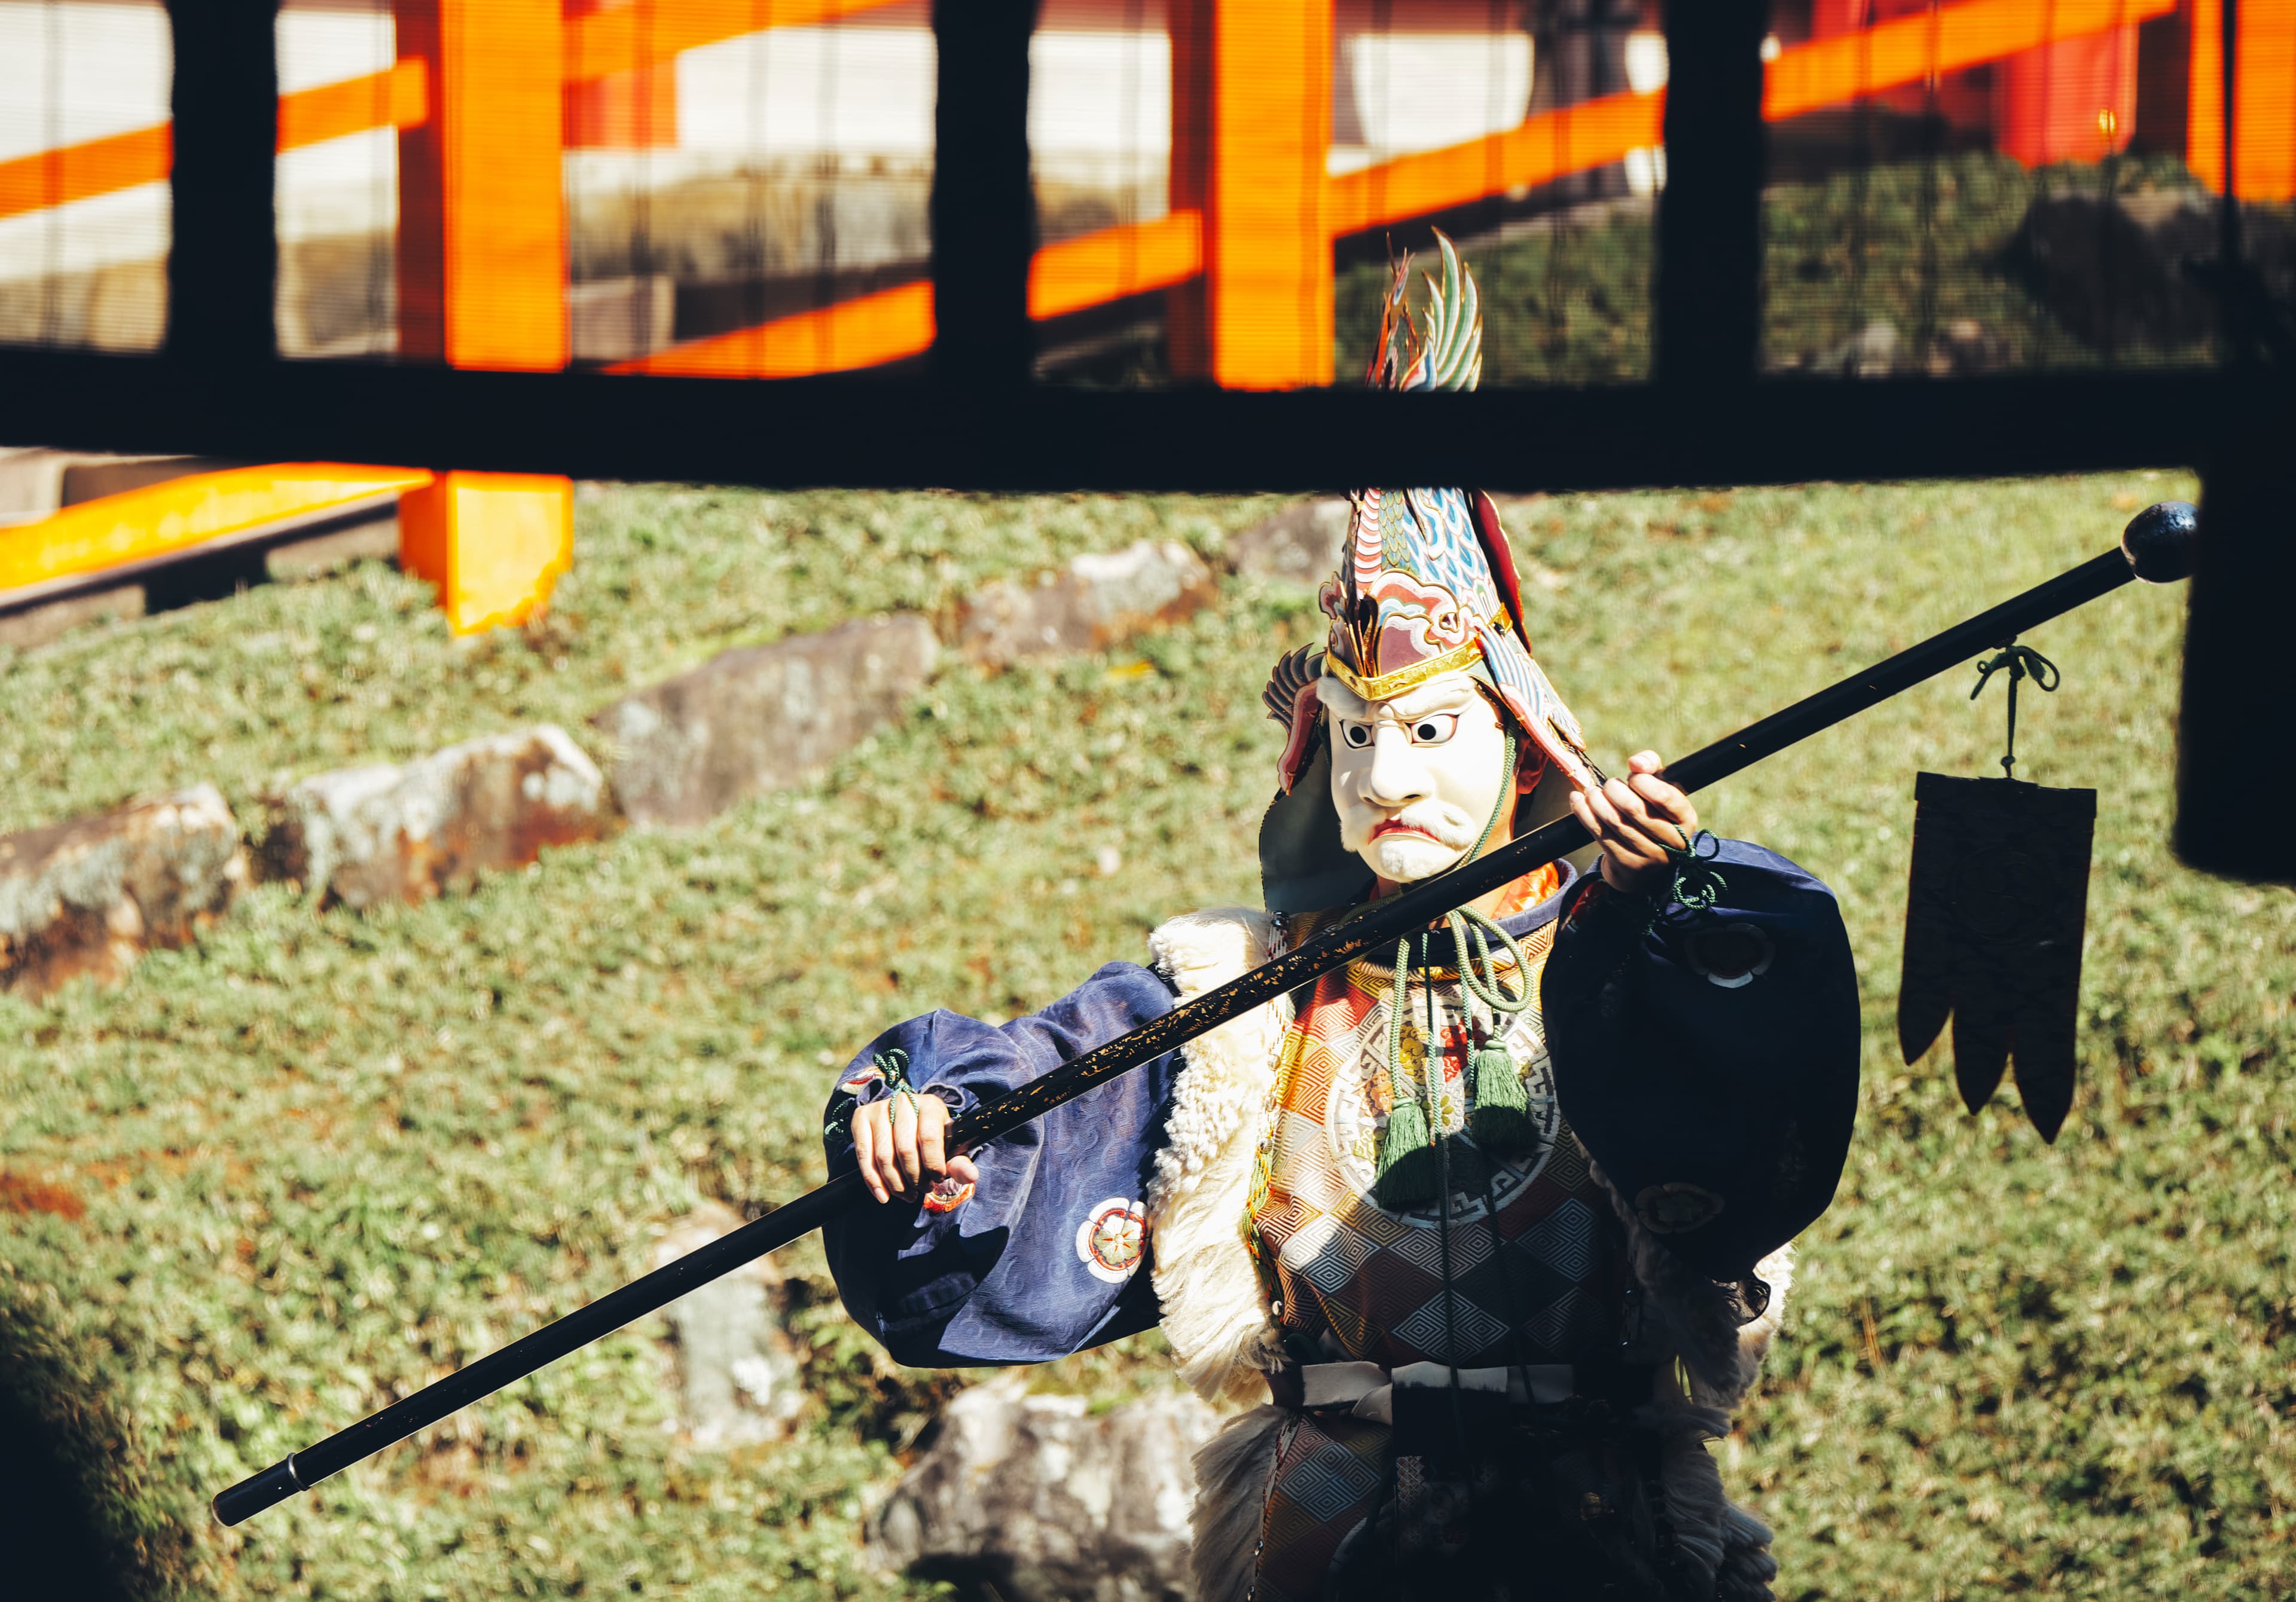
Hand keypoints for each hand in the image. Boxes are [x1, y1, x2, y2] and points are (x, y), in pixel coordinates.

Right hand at [850, 1091, 977, 1203]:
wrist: (906, 1120)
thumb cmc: (930, 1138)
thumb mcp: (948, 1148)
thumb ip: (958, 1163)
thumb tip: (971, 1177)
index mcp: (930, 1105)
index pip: (930, 1137)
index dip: (933, 1164)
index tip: (937, 1180)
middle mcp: (903, 1102)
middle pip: (905, 1150)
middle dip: (914, 1178)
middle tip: (921, 1190)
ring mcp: (879, 1108)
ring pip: (883, 1156)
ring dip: (895, 1183)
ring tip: (907, 1194)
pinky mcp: (861, 1118)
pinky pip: (863, 1155)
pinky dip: (873, 1181)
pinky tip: (883, 1196)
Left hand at [1568, 750, 1698, 894]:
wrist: (1644, 861)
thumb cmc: (1652, 813)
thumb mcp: (1660, 789)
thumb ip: (1651, 767)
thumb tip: (1635, 762)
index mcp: (1686, 819)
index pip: (1664, 797)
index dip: (1642, 782)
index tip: (1632, 776)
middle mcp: (1672, 841)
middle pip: (1634, 809)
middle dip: (1614, 790)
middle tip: (1609, 785)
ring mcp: (1650, 856)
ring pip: (1614, 821)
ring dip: (1596, 800)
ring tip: (1592, 792)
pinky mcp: (1627, 863)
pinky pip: (1600, 834)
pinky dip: (1584, 813)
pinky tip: (1578, 800)